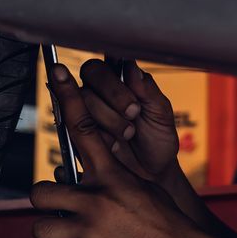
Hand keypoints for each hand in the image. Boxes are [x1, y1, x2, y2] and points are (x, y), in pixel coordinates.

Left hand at [31, 62, 216, 237]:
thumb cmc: (172, 230)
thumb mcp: (145, 192)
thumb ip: (113, 180)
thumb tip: (84, 177)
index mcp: (113, 175)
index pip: (84, 126)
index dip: (66, 97)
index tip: (55, 72)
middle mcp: (96, 197)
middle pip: (41, 190)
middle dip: (47, 202)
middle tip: (62, 210)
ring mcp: (89, 226)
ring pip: (41, 226)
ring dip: (54, 233)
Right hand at [69, 58, 178, 184]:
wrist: (151, 174)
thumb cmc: (157, 140)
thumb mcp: (161, 115)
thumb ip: (148, 91)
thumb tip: (131, 68)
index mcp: (122, 80)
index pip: (108, 62)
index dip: (115, 76)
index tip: (133, 98)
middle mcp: (100, 91)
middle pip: (90, 75)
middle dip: (113, 95)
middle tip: (133, 114)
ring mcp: (86, 109)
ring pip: (84, 99)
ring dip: (108, 118)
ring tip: (128, 134)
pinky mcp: (77, 129)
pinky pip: (75, 123)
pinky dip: (97, 134)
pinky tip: (113, 143)